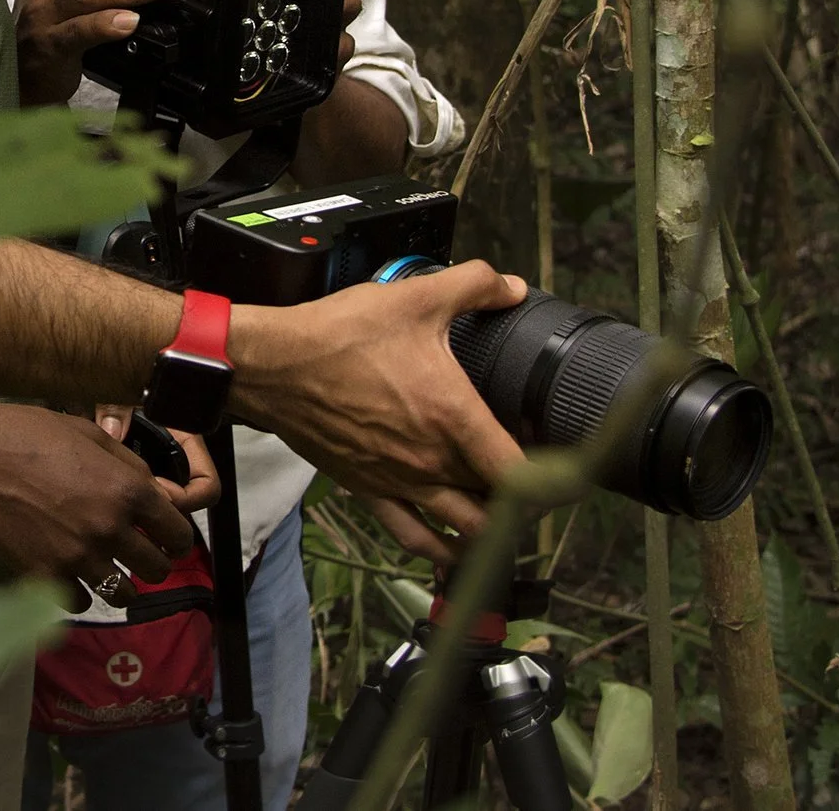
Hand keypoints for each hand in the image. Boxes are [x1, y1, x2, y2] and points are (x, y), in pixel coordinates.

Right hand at [0, 401, 202, 611]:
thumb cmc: (25, 432)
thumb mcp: (86, 433)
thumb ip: (127, 464)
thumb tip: (153, 490)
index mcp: (127, 489)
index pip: (178, 534)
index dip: (176, 538)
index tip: (165, 539)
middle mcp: (109, 528)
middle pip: (156, 571)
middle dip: (151, 562)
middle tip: (134, 553)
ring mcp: (76, 557)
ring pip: (122, 594)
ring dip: (118, 582)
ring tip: (103, 568)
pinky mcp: (43, 576)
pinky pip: (79, 602)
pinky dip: (79, 591)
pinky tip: (68, 572)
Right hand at [223, 261, 528, 564]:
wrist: (272, 367)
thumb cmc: (337, 337)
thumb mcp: (413, 297)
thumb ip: (472, 287)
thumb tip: (509, 286)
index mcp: (453, 417)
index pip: (521, 473)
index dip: (552, 481)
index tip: (566, 474)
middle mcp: (431, 461)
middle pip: (499, 508)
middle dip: (526, 504)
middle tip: (539, 488)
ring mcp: (400, 482)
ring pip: (462, 530)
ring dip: (491, 532)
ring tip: (508, 524)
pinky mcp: (369, 491)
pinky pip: (413, 536)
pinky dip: (439, 550)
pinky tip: (451, 551)